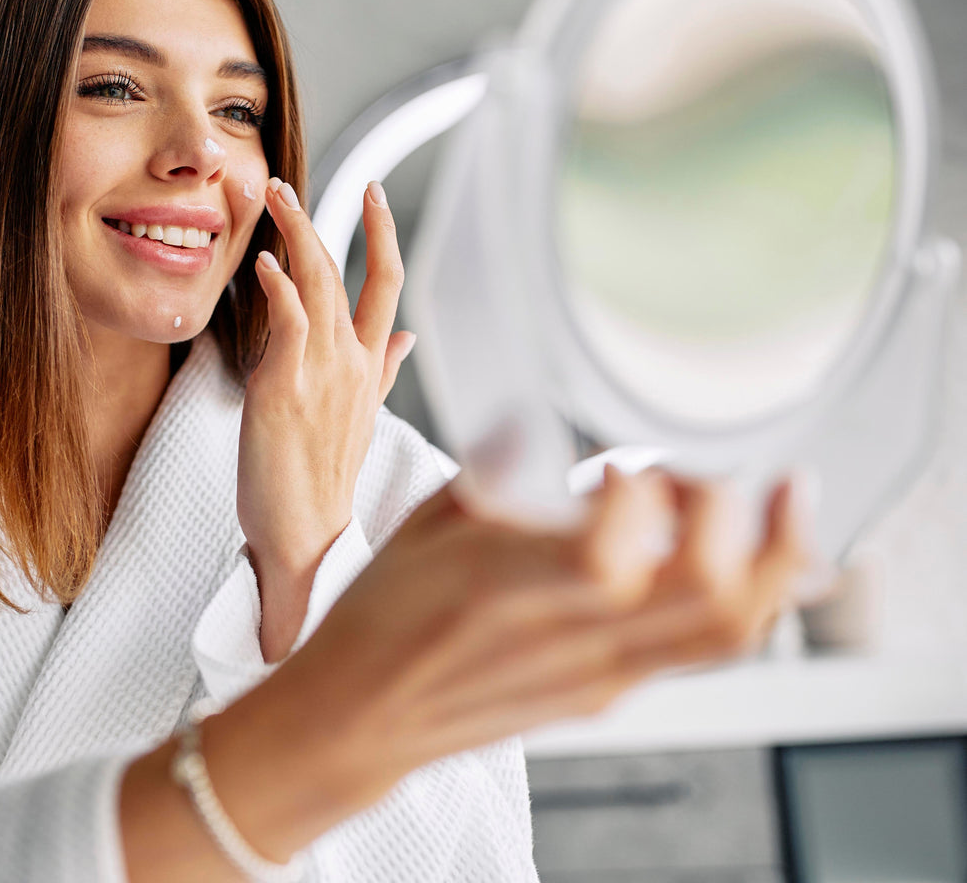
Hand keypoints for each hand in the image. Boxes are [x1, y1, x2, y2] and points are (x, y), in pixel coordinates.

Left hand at [236, 178, 414, 610]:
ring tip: (272, 198)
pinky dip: (279, 288)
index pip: (388, 285)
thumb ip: (381, 371)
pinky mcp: (285, 389)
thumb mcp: (360, 418)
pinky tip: (265, 263)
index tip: (374, 192)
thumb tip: (406, 337)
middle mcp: (352, 363)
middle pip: (349, 272)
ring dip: (296, 235)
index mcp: (368, 367)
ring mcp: (322, 374)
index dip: (383, 234)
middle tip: (288, 183)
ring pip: (319, 285)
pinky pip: (288, 324)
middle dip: (324, 219)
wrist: (307, 539)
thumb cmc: (322, 483)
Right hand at [268, 465, 816, 807]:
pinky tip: (731, 550)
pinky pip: (704, 646)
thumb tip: (537, 421)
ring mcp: (598, 676)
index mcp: (503, 590)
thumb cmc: (380, 620)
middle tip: (712, 473)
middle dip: (743, 519)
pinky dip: (741, 590)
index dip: (638, 502)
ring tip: (777, 505)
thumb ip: (495, 469)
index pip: (610, 563)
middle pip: (711, 599)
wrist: (359, 717)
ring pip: (728, 629)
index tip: (619, 464)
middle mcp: (566, 643)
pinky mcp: (609, 693)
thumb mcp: (422, 522)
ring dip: (775, 561)